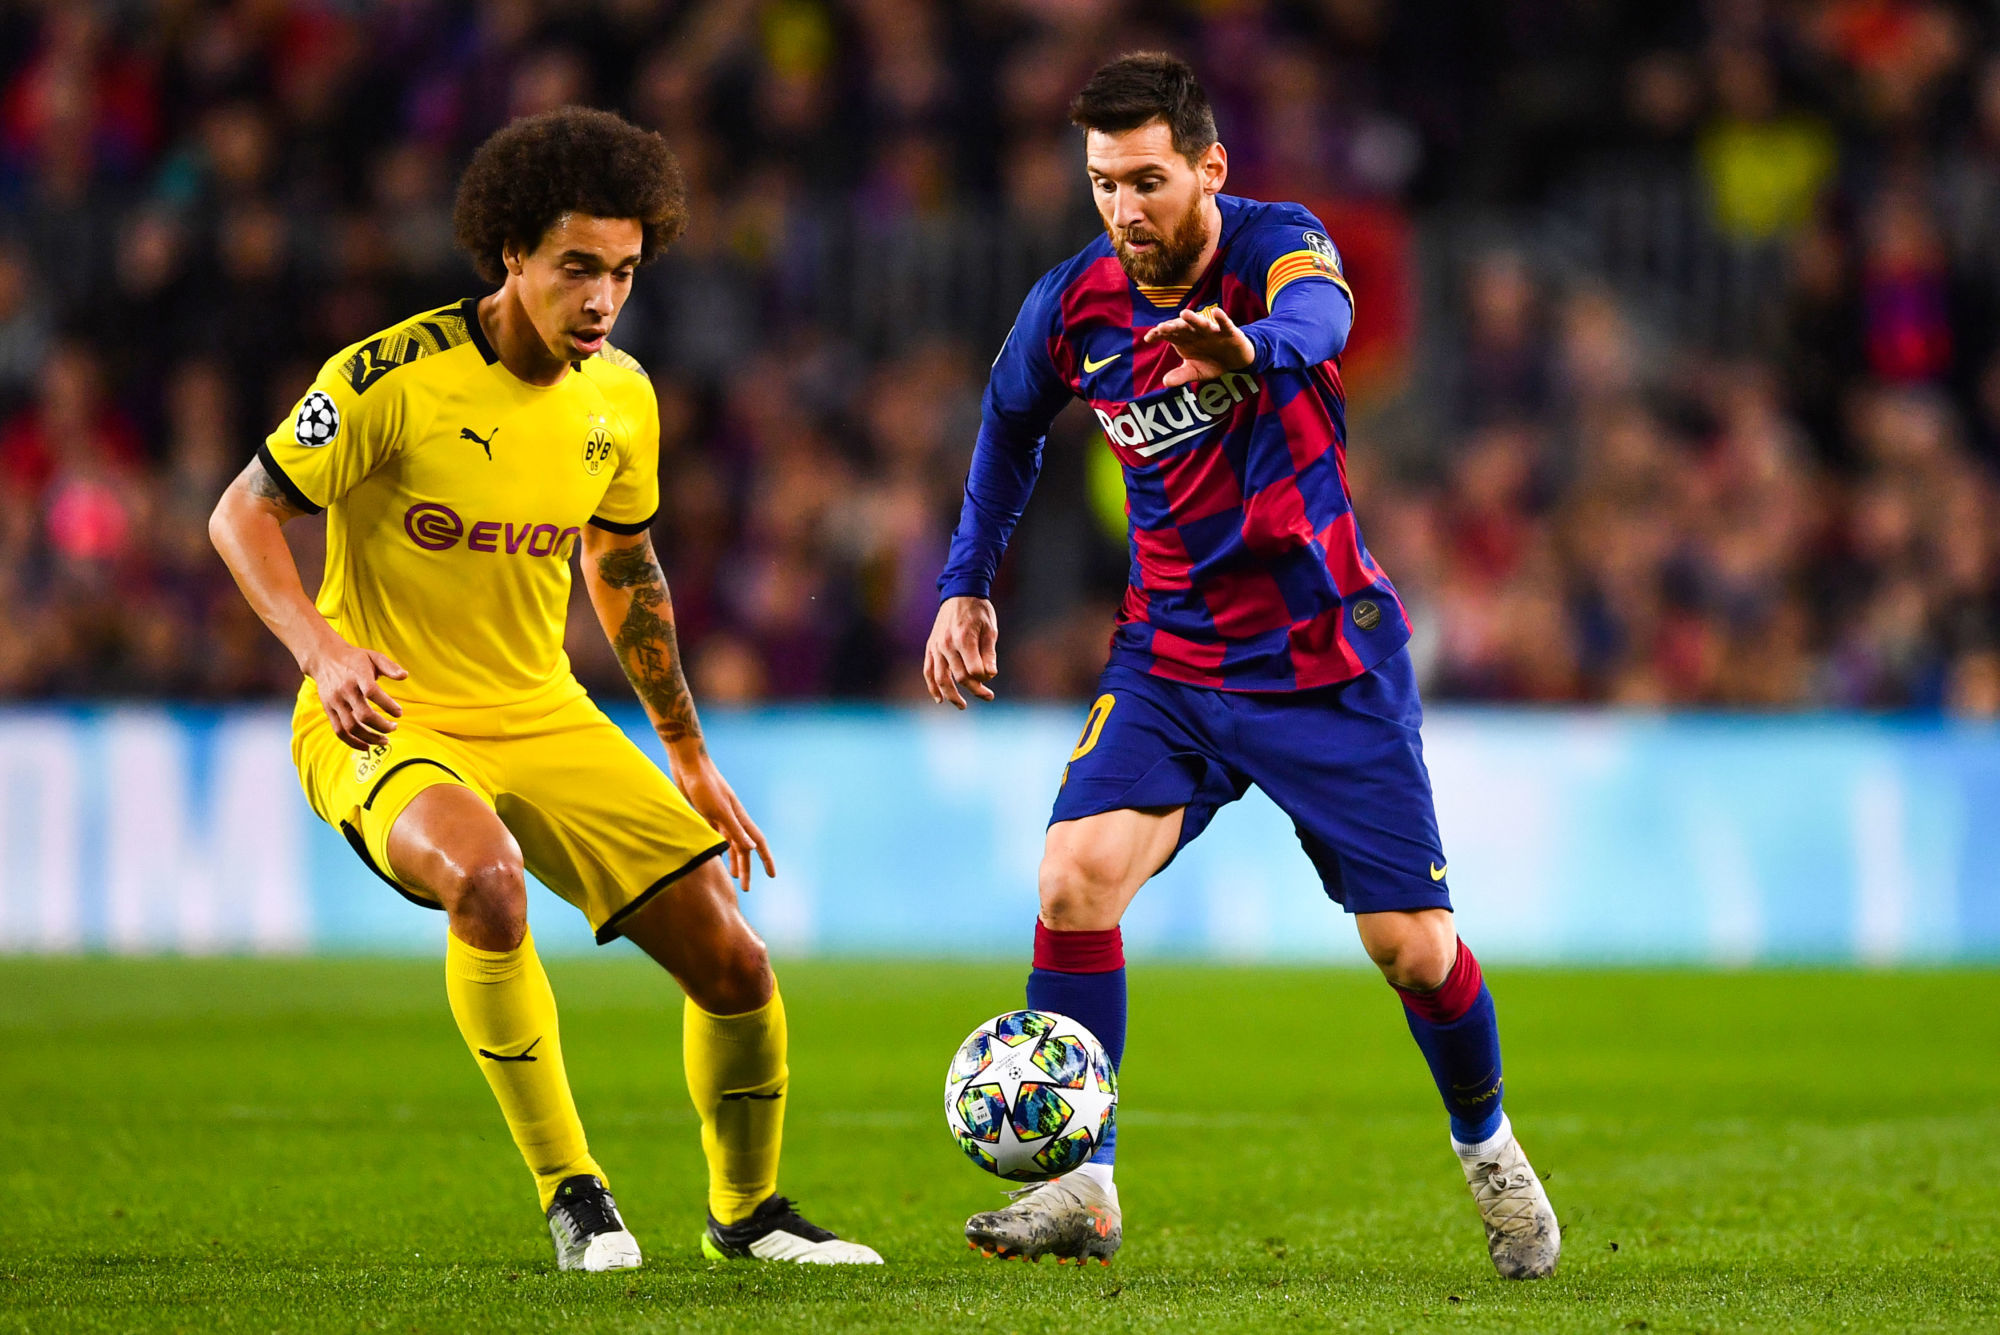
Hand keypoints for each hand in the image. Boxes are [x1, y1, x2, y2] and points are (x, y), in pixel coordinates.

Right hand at [304, 635, 407, 749]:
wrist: (324, 658)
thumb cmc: (354, 659)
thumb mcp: (373, 656)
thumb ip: (390, 666)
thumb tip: (405, 676)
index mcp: (358, 675)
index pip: (372, 692)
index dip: (388, 705)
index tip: (399, 713)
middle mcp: (345, 690)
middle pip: (363, 714)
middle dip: (382, 726)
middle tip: (394, 728)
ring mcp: (335, 701)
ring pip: (351, 727)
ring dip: (370, 738)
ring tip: (385, 741)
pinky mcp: (328, 710)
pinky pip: (339, 731)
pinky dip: (353, 742)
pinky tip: (367, 747)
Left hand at [668, 742, 775, 887]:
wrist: (688, 765)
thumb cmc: (705, 785)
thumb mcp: (719, 809)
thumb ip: (735, 830)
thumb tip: (752, 848)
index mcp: (738, 818)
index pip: (757, 843)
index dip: (765, 859)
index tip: (772, 876)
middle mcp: (731, 819)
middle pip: (743, 848)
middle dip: (746, 868)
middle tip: (746, 888)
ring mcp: (718, 817)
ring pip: (729, 844)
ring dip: (732, 860)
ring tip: (732, 877)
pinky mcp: (704, 814)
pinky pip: (714, 837)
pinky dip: (717, 848)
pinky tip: (713, 857)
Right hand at [924, 596, 997, 708]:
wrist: (960, 592)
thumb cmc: (979, 611)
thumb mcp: (990, 629)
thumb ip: (989, 653)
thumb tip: (990, 675)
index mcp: (963, 639)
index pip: (973, 671)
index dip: (984, 679)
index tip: (991, 677)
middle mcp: (947, 645)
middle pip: (959, 677)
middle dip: (975, 689)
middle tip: (988, 696)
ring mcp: (936, 647)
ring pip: (941, 678)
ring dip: (951, 695)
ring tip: (962, 706)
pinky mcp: (930, 647)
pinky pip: (928, 670)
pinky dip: (932, 686)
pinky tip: (939, 699)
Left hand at [1142, 306, 1254, 385]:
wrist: (1235, 361)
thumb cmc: (1211, 362)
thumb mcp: (1195, 372)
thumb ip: (1181, 376)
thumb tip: (1165, 382)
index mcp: (1184, 340)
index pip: (1168, 335)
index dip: (1158, 334)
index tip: (1148, 337)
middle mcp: (1196, 333)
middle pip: (1182, 328)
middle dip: (1173, 327)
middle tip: (1162, 327)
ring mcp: (1212, 331)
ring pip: (1201, 323)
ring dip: (1193, 319)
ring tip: (1184, 314)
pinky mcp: (1229, 332)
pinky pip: (1225, 324)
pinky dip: (1221, 318)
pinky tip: (1216, 312)